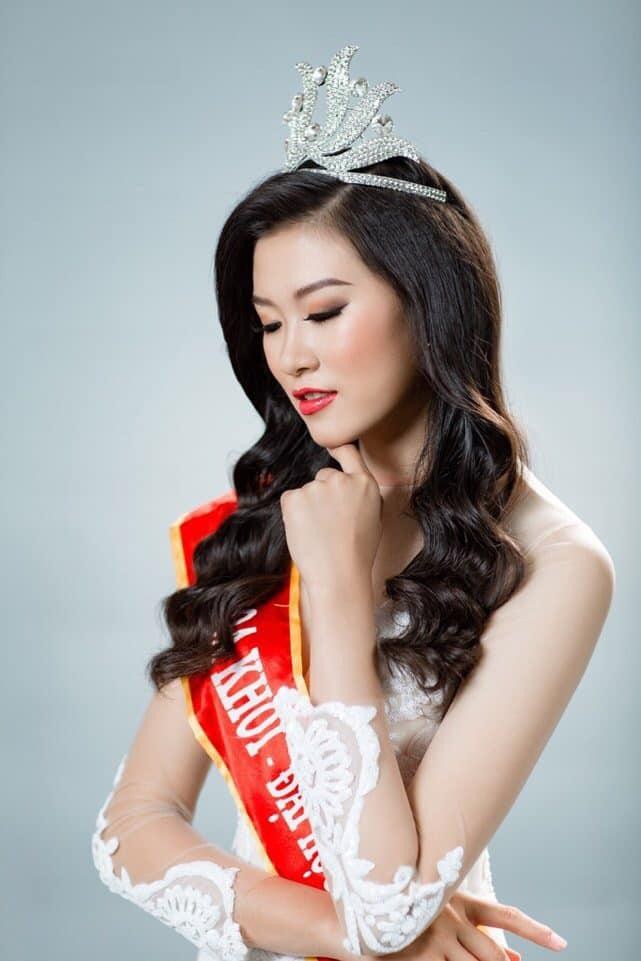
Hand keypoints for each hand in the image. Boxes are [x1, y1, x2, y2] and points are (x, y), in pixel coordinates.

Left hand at [279, 443, 382, 590]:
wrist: (338, 575)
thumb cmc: (356, 554)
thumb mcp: (373, 518)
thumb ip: (360, 496)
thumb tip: (347, 487)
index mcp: (365, 483)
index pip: (349, 453)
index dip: (339, 450)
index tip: (332, 448)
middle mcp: (341, 479)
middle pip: (324, 476)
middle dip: (323, 494)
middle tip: (328, 524)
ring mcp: (316, 487)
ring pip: (307, 492)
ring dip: (308, 507)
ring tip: (319, 534)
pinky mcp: (294, 497)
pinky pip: (290, 501)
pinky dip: (293, 515)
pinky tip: (306, 532)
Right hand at [333, 889, 566, 960]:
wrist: (356, 915)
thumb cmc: (401, 912)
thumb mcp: (437, 911)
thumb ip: (475, 931)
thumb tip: (514, 955)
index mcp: (458, 900)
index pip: (505, 913)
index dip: (534, 928)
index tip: (560, 942)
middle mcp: (451, 917)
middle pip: (491, 952)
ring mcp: (435, 938)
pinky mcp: (420, 956)